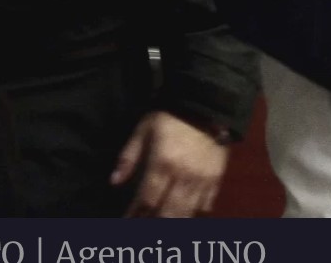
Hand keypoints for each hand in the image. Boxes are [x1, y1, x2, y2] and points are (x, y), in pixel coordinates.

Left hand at [111, 111, 228, 217]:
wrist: (206, 104)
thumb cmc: (170, 118)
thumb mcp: (144, 130)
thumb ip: (129, 156)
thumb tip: (114, 181)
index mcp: (162, 164)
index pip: (146, 199)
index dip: (135, 215)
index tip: (126, 222)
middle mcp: (182, 176)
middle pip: (168, 212)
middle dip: (154, 223)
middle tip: (144, 226)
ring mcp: (201, 180)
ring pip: (187, 212)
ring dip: (174, 221)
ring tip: (163, 225)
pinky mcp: (216, 178)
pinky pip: (207, 204)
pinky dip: (196, 213)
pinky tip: (187, 215)